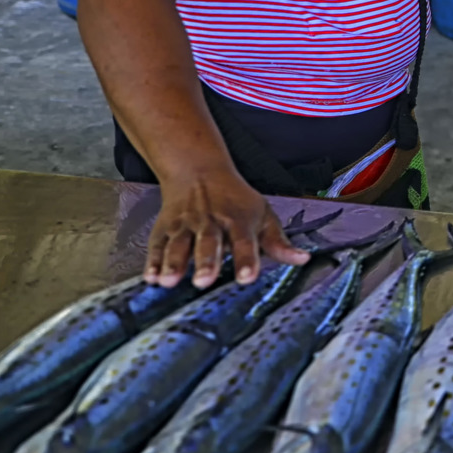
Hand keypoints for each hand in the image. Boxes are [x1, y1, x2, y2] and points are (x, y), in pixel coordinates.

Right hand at [145, 165, 308, 287]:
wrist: (198, 170)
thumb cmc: (235, 199)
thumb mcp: (262, 214)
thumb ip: (278, 241)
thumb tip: (302, 260)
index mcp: (238, 220)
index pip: (245, 242)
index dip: (247, 260)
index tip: (247, 278)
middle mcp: (210, 222)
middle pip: (208, 243)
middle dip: (205, 262)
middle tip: (203, 281)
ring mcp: (185, 225)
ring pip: (178, 244)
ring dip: (174, 263)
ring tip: (169, 281)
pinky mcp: (165, 228)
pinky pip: (157, 245)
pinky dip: (152, 261)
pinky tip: (150, 277)